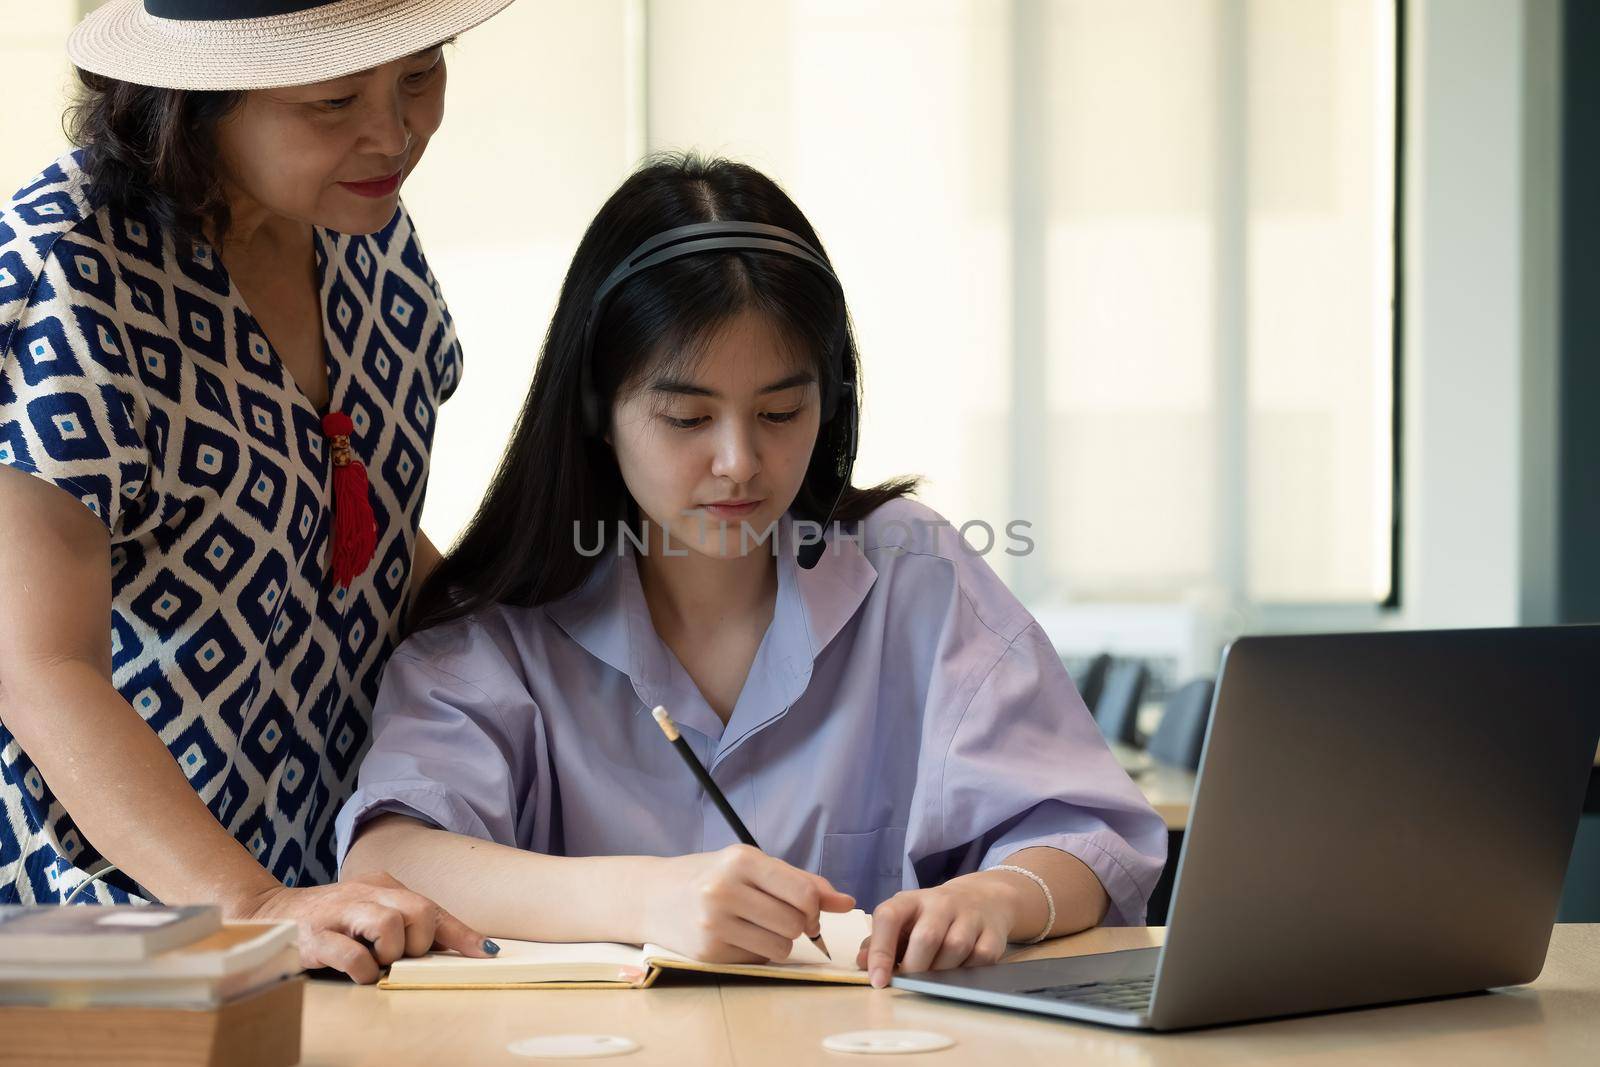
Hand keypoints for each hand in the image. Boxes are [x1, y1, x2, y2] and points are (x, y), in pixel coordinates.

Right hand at [232, 872, 495, 983]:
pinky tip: (358, 973)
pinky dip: (363, 971)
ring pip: (390, 926)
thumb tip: (454, 948)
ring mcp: (340, 912)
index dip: (461, 933)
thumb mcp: (371, 912)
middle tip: (403, 955)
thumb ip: (406, 924)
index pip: (433, 907)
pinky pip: (353, 956)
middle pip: (419, 910)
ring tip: (377, 961)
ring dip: (390, 953)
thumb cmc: (331, 919)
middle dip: (420, 942)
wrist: (269, 914)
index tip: (485, 953)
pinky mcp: (315, 936)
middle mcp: (366, 892)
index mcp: (384, 885)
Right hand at [644, 845, 853, 963]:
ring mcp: (713, 924)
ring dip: (779, 941)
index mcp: (740, 860)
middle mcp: (725, 891)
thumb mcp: (752, 866)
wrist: (652, 896)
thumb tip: (847, 902)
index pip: (803, 892)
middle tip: (780, 917)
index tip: (808, 910)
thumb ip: (801, 881)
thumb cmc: (711, 876)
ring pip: (781, 947)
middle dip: (798, 925)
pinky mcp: (707, 953)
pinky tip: (736, 936)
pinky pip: (758, 960)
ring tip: (756, 925)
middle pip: (795, 923)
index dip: (816, 906)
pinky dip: (756, 951)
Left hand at [856, 874, 1020, 987]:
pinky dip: (966, 972)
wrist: (983, 898)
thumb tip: (862, 964)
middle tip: (909, 983)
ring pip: (954, 948)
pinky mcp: (992, 933)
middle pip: (926, 937)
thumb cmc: (932, 916)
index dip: (880, 950)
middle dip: (914, 968)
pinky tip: (958, 972)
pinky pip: (979, 958)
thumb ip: (880, 942)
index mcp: (910, 900)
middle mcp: (940, 903)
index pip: (889, 917)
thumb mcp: (904, 921)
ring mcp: (969, 916)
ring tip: (933, 978)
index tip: (877, 981)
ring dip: (940, 972)